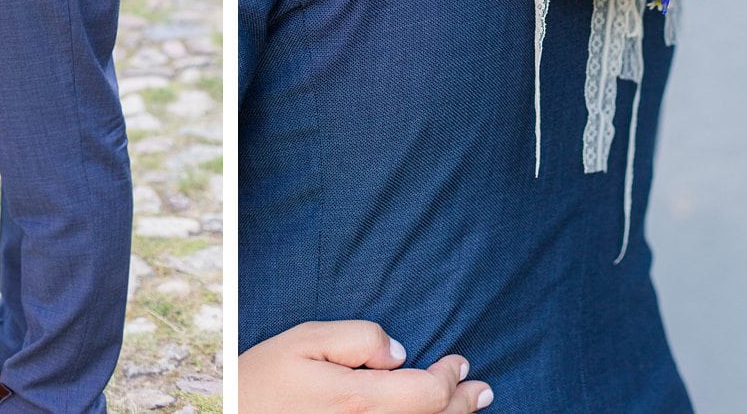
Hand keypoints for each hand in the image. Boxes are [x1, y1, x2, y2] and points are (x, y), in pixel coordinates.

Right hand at [239, 321, 493, 413]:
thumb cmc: (264, 377)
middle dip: (463, 405)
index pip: (428, 393)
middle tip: (481, 391)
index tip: (460, 363)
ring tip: (468, 408)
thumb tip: (398, 352)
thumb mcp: (304, 339)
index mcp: (358, 399)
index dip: (451, 378)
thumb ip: (357, 338)